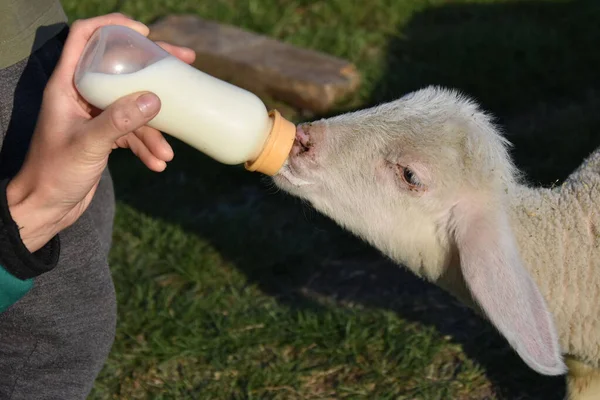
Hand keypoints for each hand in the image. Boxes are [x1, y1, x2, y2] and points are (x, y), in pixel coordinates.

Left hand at [6, 13, 195, 251]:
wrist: (47, 207)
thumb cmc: (54, 173)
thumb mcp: (88, 144)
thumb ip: (119, 121)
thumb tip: (154, 100)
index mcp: (67, 85)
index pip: (84, 38)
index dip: (113, 27)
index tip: (145, 33)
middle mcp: (82, 95)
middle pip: (121, 68)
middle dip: (154, 70)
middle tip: (185, 64)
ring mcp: (95, 116)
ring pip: (133, 107)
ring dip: (154, 130)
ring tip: (167, 153)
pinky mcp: (105, 136)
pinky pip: (133, 133)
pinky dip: (146, 147)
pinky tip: (157, 164)